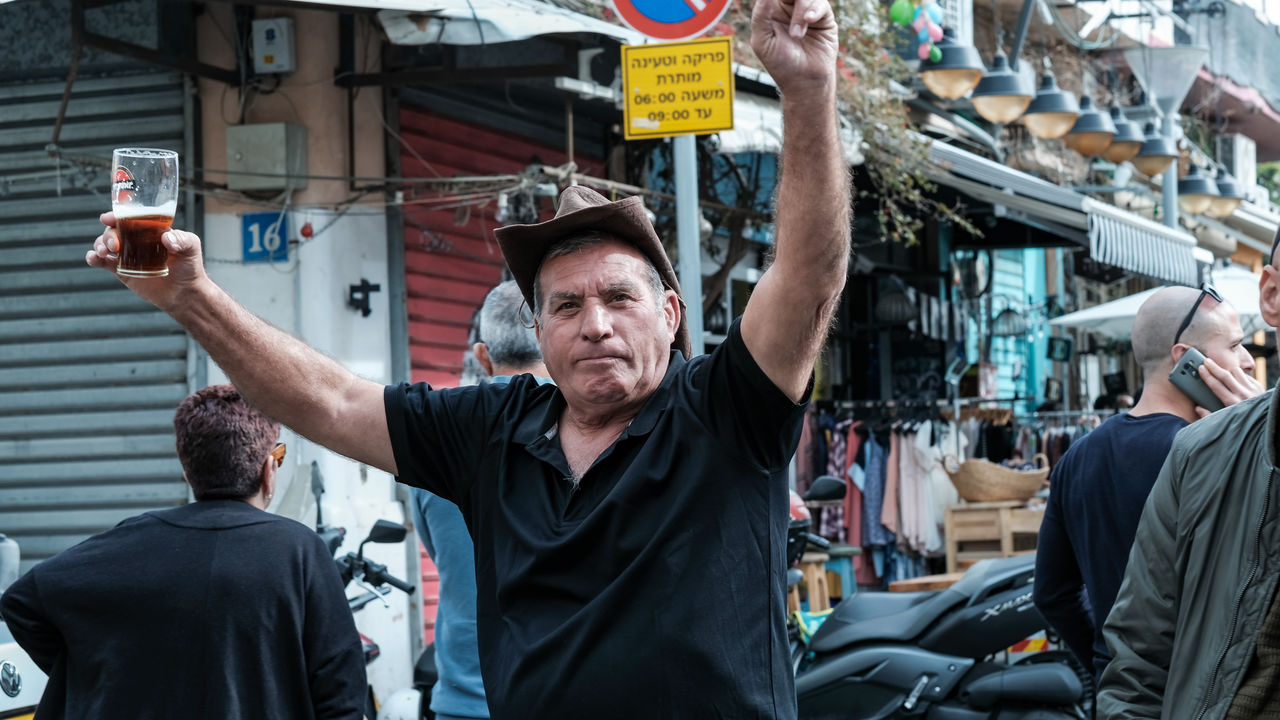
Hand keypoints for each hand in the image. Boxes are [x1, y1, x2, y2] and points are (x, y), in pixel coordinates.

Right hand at [86, 211, 209, 313]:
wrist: (185, 293)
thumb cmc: (190, 267)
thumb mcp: (191, 248)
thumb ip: (183, 240)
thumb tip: (167, 238)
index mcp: (150, 230)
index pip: (130, 218)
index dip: (117, 216)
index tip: (108, 218)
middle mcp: (136, 240)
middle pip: (114, 231)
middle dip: (109, 235)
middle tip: (114, 245)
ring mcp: (128, 255)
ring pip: (105, 244)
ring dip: (99, 244)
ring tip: (103, 252)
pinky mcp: (122, 270)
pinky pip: (103, 262)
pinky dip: (94, 258)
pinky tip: (93, 258)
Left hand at [750, 0, 838, 91]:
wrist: (804, 83)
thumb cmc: (781, 65)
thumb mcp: (762, 41)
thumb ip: (760, 15)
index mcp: (771, 10)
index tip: (777, 1)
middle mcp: (789, 8)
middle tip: (788, 3)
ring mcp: (807, 11)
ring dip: (801, 10)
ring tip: (797, 34)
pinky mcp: (824, 18)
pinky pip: (821, 3)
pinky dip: (815, 9)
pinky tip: (809, 20)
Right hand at [1195, 356, 1264, 416]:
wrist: (1262, 422)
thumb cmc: (1241, 421)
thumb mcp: (1224, 421)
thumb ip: (1209, 416)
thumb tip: (1198, 408)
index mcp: (1232, 403)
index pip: (1216, 385)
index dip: (1207, 375)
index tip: (1200, 368)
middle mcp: (1243, 394)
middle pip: (1225, 375)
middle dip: (1214, 367)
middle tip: (1207, 361)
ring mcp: (1252, 389)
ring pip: (1237, 372)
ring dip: (1228, 371)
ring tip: (1222, 372)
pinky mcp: (1259, 386)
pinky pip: (1246, 376)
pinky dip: (1239, 376)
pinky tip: (1235, 380)